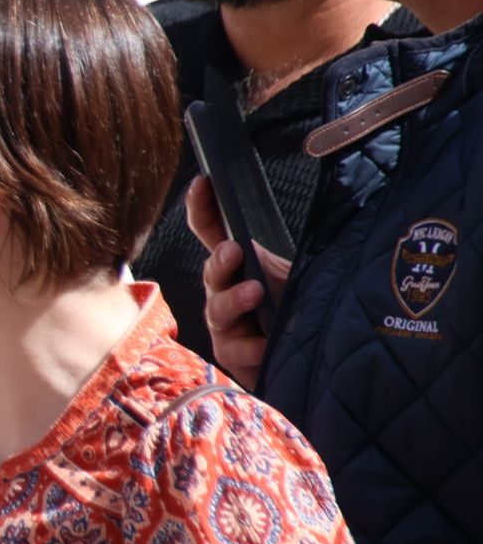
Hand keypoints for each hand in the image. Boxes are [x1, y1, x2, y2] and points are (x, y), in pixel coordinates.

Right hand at [185, 176, 291, 389]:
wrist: (311, 360)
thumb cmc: (303, 311)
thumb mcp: (304, 275)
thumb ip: (306, 252)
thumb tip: (341, 209)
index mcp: (240, 265)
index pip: (212, 231)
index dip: (202, 207)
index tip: (203, 183)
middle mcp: (225, 290)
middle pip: (212, 271)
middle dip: (220, 260)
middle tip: (233, 251)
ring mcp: (226, 323)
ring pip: (217, 309)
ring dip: (233, 299)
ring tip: (252, 293)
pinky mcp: (232, 353)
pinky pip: (235, 348)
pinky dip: (252, 345)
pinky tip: (265, 345)